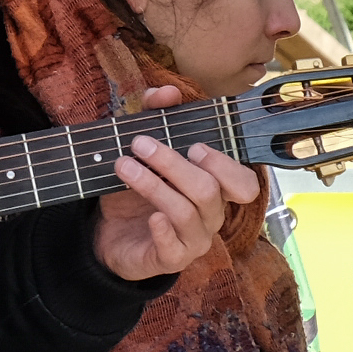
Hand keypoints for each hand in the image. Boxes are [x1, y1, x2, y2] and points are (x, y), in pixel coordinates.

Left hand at [93, 110, 257, 280]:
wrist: (108, 233)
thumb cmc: (137, 189)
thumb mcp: (142, 150)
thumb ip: (155, 116)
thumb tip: (166, 91)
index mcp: (214, 189)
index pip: (244, 183)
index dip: (225, 166)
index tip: (193, 146)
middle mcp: (211, 215)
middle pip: (209, 191)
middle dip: (174, 164)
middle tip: (140, 144)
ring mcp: (193, 240)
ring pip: (187, 213)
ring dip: (154, 186)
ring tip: (123, 166)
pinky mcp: (170, 259)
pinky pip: (175, 248)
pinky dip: (164, 231)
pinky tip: (151, 217)